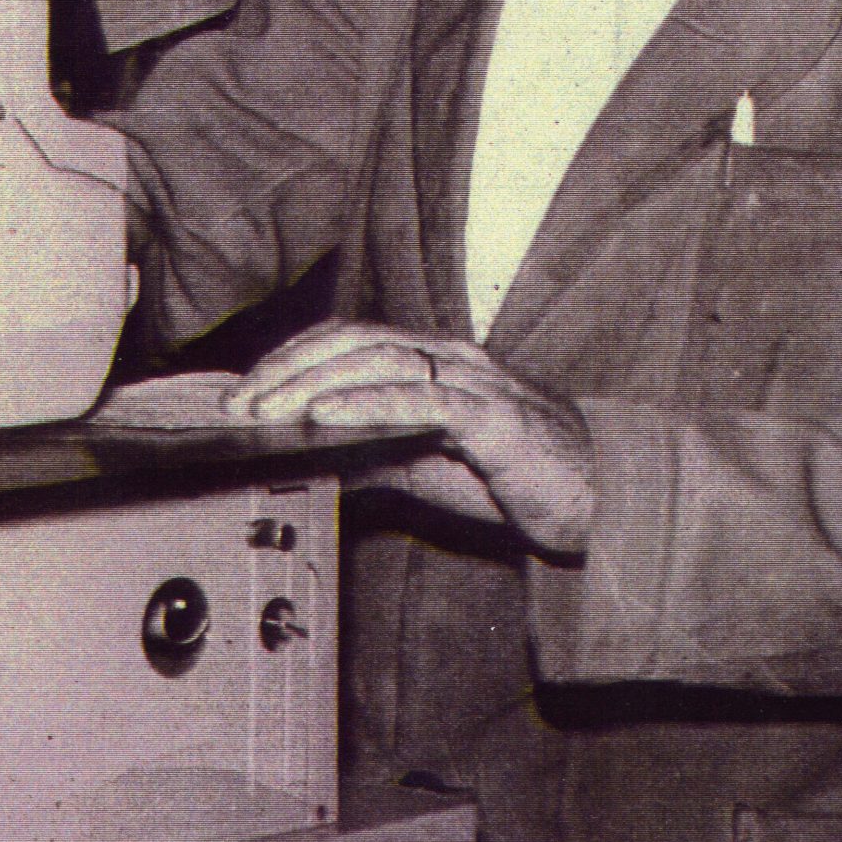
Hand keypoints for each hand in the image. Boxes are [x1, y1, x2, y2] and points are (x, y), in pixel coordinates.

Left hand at [223, 321, 594, 554]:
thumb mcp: (426, 467)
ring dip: (315, 381)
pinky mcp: (493, 417)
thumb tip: (309, 461)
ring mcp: (474, 382)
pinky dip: (369, 402)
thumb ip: (373, 455)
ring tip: (269, 406)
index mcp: (434, 361)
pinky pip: (423, 400)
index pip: (350, 339)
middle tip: (240, 400)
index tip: (245, 385)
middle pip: (354, 341)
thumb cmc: (515, 478)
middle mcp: (451, 358)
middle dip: (289, 366)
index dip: (293, 355)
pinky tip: (328, 415)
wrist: (601, 502)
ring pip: (380, 359)